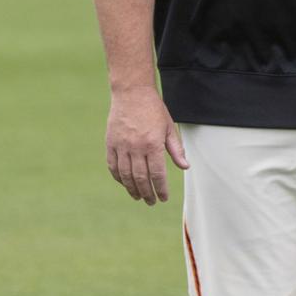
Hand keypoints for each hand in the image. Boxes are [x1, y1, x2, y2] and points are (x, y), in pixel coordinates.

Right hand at [106, 86, 188, 204]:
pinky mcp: (110, 143)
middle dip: (147, 193)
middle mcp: (136, 147)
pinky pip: (113, 166)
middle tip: (152, 202)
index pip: (157, 174)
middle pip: (140, 178)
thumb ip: (176, 149)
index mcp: (153, 144)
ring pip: (125, 175)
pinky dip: (118, 178)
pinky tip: (125, 184)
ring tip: (139, 197)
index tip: (163, 198)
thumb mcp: (169, 127)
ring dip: (132, 189)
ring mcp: (121, 146)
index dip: (160, 189)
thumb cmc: (154, 110)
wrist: (132, 93)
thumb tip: (185, 167)